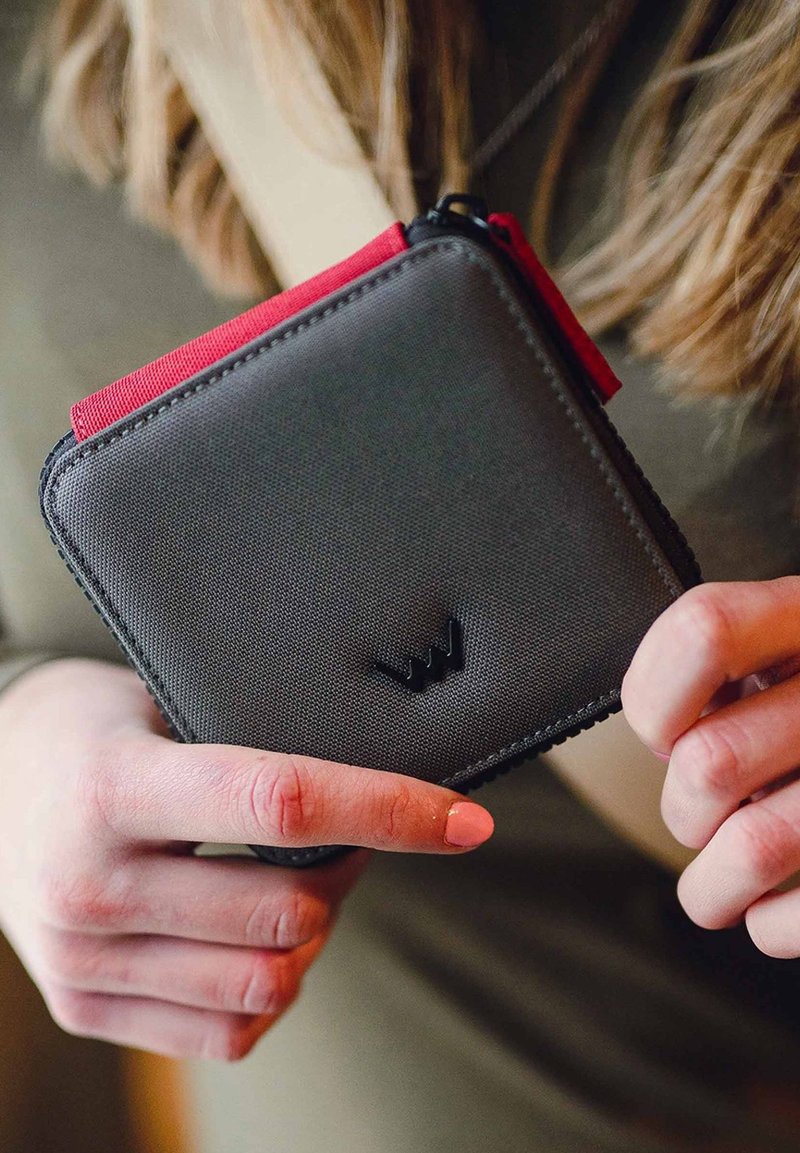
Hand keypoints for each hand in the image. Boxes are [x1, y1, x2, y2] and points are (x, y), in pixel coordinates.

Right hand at [0, 658, 492, 1058]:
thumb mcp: (158, 699)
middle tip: (348, 832)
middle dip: (350, 871)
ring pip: (270, 982)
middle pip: (291, 909)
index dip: (390, 809)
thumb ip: (250, 738)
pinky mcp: (85, 1007)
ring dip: (313, 934)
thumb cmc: (90, 725)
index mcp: (114, 788)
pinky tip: (253, 932)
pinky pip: (229, 1032)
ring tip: (295, 879)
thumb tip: (384, 774)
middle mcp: (90, 884)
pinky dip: (271, 989)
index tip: (466, 819)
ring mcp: (83, 959)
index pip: (282, 804)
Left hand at [622, 576, 799, 957]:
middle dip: (684, 809)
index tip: (663, 730)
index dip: (655, 697)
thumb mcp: (782, 644)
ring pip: (757, 848)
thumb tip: (654, 727)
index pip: (702, 634)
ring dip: (711, 886)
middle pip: (712, 762)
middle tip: (701, 814)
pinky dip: (771, 926)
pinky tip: (772, 910)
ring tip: (715, 883)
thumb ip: (720, 664)